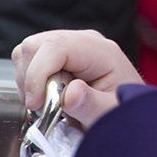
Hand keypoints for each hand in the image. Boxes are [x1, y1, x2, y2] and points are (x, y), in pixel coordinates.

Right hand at [12, 29, 143, 128]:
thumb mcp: (111, 114)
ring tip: (51, 103)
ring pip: (27, 54)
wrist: (129, 112)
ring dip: (29, 82)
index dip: (38, 74)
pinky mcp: (58, 56)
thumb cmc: (123, 112)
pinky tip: (48, 98)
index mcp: (101, 51)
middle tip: (46, 106)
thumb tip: (71, 92)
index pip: (55, 47)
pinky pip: (29, 63)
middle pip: (35, 46)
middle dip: (31, 79)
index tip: (36, 103)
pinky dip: (30, 83)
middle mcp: (84, 42)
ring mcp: (70, 47)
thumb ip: (92, 104)